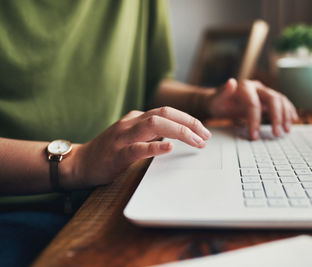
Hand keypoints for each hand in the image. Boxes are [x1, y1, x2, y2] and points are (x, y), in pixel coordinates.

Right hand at [66, 107, 210, 187]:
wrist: (80, 163)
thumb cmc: (109, 152)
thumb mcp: (132, 136)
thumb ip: (150, 134)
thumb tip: (176, 137)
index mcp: (136, 118)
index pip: (167, 112)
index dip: (188, 119)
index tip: (203, 131)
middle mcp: (131, 123)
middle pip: (164, 114)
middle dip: (189, 123)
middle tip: (206, 136)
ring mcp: (123, 137)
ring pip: (154, 125)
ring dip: (180, 132)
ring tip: (196, 141)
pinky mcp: (117, 154)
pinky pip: (138, 148)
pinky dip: (155, 147)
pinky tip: (169, 148)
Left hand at [208, 78, 297, 138]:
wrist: (221, 101)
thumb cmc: (218, 102)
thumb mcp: (216, 100)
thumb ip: (222, 92)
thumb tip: (231, 82)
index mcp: (245, 87)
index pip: (254, 104)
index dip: (255, 120)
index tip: (254, 135)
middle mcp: (257, 87)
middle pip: (273, 99)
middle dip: (276, 117)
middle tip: (277, 134)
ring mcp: (264, 92)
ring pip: (280, 100)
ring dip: (285, 115)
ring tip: (285, 131)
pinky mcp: (268, 99)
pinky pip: (282, 103)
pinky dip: (288, 111)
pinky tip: (292, 121)